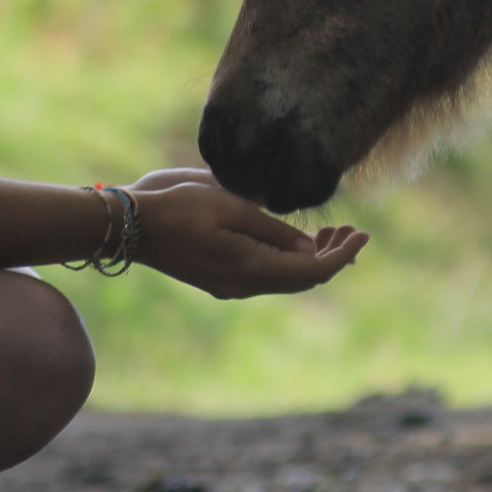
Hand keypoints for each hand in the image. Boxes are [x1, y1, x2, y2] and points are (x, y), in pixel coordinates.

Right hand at [122, 168, 368, 299]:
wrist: (129, 225)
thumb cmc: (178, 205)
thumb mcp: (231, 205)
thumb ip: (273, 229)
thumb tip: (309, 249)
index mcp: (250, 269)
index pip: (313, 272)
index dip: (342, 255)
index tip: (363, 234)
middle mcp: (243, 286)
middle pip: (303, 280)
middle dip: (332, 256)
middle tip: (350, 229)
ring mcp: (230, 286)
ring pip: (286, 280)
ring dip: (311, 258)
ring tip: (329, 231)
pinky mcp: (220, 279)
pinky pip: (267, 275)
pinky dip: (289, 259)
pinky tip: (295, 240)